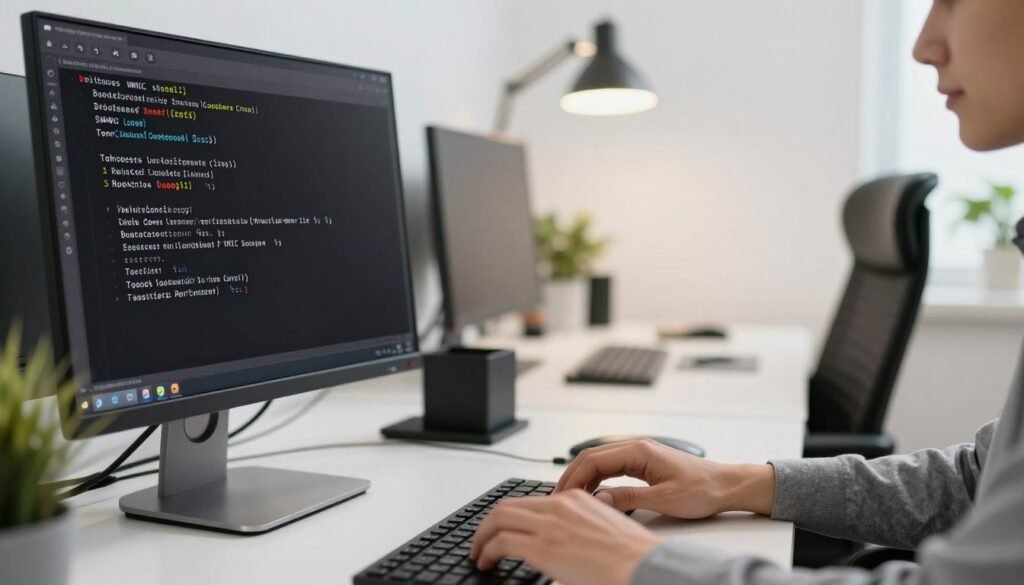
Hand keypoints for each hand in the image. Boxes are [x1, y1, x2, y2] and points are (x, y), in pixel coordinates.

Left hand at [470, 489, 659, 584]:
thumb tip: (571, 536)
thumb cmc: (632, 556)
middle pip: (508, 506)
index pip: (531, 501)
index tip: (504, 528)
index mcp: (575, 499)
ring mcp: (549, 525)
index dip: (511, 516)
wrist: (641, 566)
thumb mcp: (606, 527)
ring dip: (482, 537)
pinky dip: (486, 551)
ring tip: (479, 552)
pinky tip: (486, 562)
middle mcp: (559, 505)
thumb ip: (584, 523)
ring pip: (498, 520)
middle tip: (482, 539)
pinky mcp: (542, 546)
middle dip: (489, 524)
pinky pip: (500, 543)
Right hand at [557, 439, 774, 517]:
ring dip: (584, 477)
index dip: (573, 477)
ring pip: (600, 461)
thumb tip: (598, 500)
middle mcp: (637, 448)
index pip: (593, 459)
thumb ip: (628, 499)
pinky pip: (612, 468)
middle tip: (559, 496)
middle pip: (592, 457)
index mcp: (639, 451)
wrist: (726, 485)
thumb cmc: (702, 489)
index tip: (561, 494)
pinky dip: (598, 479)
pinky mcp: (644, 464)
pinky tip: (594, 494)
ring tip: (572, 498)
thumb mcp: (664, 499)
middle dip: (572, 476)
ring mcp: (640, 454)